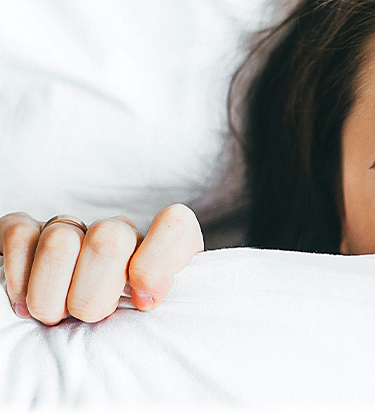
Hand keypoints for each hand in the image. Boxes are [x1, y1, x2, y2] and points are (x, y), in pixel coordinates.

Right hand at [1, 204, 203, 324]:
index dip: (156, 264)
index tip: (144, 303)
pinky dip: (18, 277)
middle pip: (109, 241)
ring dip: (51, 295)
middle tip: (88, 318)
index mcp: (163, 251)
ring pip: (61, 241)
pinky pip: (19, 236)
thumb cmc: (127, 329)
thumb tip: (146, 299)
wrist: (78, 326)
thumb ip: (162, 307)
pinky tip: (24, 303)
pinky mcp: (30, 232)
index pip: (175, 227)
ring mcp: (75, 229)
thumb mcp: (158, 324)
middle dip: (92, 295)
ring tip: (55, 316)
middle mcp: (120, 234)